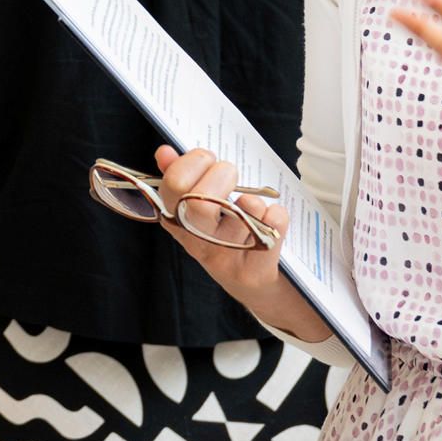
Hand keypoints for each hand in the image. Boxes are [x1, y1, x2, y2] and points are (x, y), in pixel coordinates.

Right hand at [148, 146, 296, 307]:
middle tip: (230, 175)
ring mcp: (224, 258)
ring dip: (252, 199)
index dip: (193, 162)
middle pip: (200, 201)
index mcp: (176, 223)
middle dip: (223, 173)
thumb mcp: (197, 210)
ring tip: (250, 206)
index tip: (206, 160)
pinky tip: (268, 222)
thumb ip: (179, 179)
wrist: (252, 287)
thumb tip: (165, 152)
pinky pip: (273, 223)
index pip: (173, 185)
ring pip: (243, 209)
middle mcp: (195, 243)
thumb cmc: (224, 237)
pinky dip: (276, 213)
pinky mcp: (254, 270)